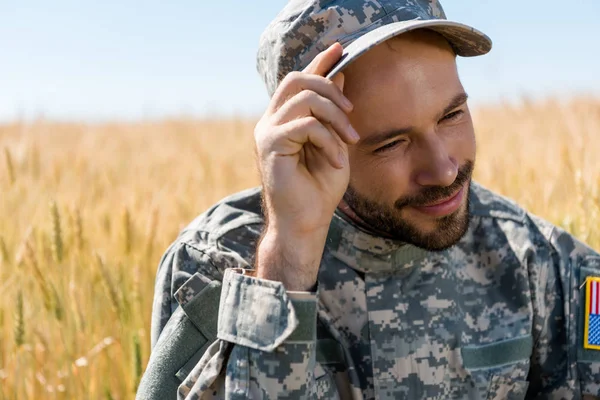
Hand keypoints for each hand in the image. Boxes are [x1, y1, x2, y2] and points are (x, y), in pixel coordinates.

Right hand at [254, 42, 358, 289]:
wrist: (306, 221)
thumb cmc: (319, 187)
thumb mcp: (335, 142)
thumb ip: (334, 113)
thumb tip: (341, 77)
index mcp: (285, 119)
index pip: (300, 80)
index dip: (320, 62)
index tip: (341, 48)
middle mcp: (271, 120)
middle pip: (297, 79)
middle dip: (331, 88)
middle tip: (351, 113)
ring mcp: (267, 131)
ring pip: (304, 98)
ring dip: (336, 117)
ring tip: (350, 140)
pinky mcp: (270, 145)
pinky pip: (306, 126)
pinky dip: (328, 141)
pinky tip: (336, 160)